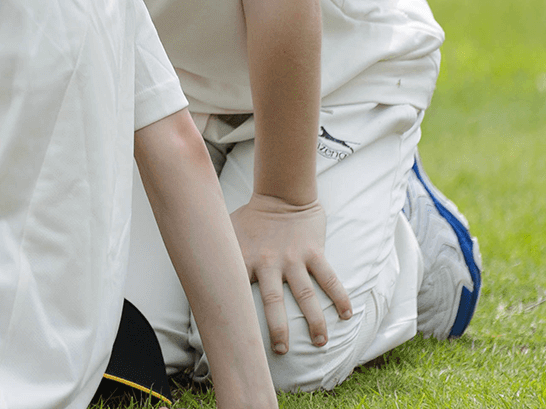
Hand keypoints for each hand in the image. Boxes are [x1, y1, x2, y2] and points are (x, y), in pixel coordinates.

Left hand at [230, 193, 351, 355]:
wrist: (280, 194)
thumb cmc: (250, 218)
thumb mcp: (226, 233)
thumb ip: (216, 255)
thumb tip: (198, 275)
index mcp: (244, 260)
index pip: (237, 292)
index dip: (237, 315)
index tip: (238, 339)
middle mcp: (268, 262)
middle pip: (273, 302)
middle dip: (278, 328)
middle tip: (281, 351)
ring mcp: (293, 258)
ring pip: (305, 295)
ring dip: (314, 320)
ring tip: (320, 342)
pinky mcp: (313, 252)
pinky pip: (329, 278)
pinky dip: (339, 296)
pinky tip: (347, 314)